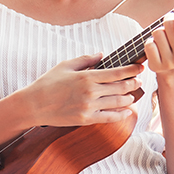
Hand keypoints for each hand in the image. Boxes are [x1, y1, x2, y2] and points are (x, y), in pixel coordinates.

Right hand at [20, 54, 143, 127]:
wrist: (34, 105)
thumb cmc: (48, 83)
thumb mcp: (65, 65)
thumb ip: (85, 59)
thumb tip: (102, 54)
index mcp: (86, 77)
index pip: (116, 72)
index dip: (131, 70)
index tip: (139, 67)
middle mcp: (90, 92)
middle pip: (120, 88)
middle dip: (133, 83)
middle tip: (139, 80)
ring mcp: (89, 107)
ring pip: (118, 103)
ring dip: (129, 98)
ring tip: (132, 95)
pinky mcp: (86, 119)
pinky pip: (109, 117)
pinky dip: (121, 114)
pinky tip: (126, 111)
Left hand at [144, 6, 173, 75]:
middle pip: (169, 24)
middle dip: (168, 19)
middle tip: (170, 21)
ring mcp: (168, 63)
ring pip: (157, 32)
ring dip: (159, 31)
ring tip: (164, 37)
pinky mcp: (155, 66)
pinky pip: (149, 44)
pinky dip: (151, 41)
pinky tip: (157, 46)